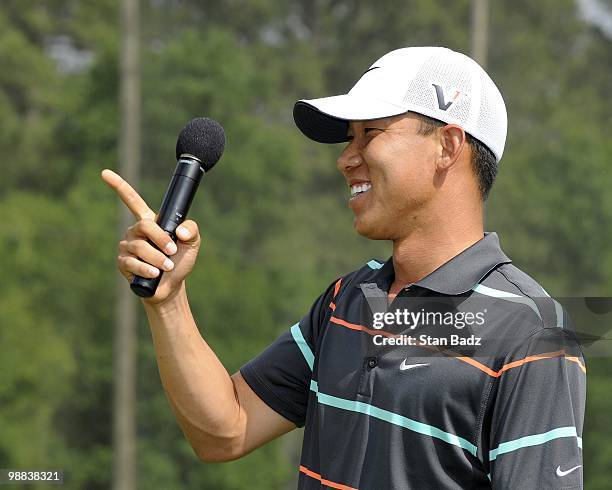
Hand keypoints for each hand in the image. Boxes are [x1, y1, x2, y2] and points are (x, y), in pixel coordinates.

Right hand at [101, 169, 200, 304]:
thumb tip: (179, 231)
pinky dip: (146, 269)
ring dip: (157, 258)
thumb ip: (191, 229)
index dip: (119, 186)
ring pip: (139, 247)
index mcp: (149, 221)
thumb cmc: (180, 261)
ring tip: (166, 267)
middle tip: (172, 251)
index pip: (132, 200)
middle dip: (160, 239)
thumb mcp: (192, 243)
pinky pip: (131, 263)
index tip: (105, 173)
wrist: (171, 286)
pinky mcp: (122, 263)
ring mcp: (127, 247)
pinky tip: (154, 273)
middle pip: (144, 226)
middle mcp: (135, 231)